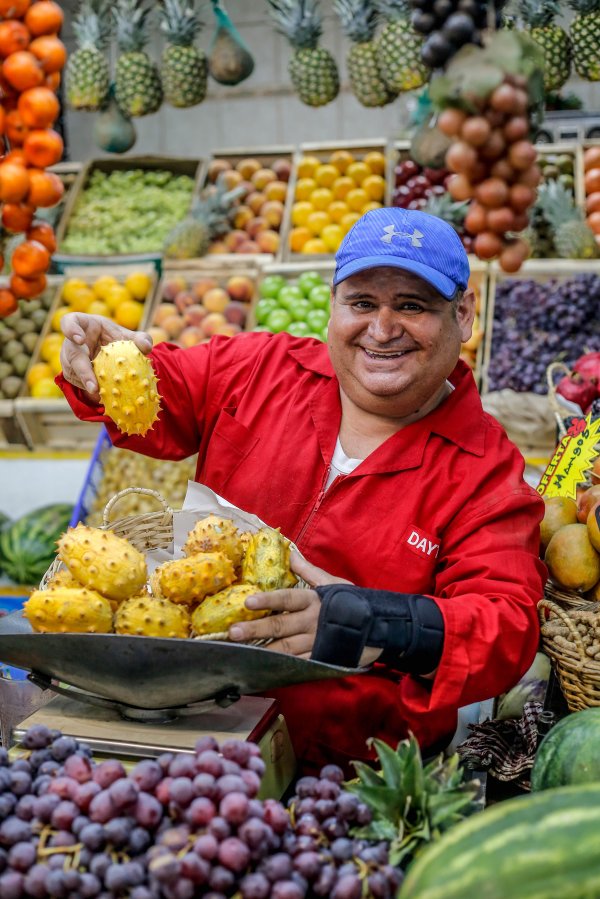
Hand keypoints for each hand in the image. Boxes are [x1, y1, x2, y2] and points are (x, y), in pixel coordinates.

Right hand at [60, 313, 152, 401]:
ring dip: (87, 385)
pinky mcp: (71, 373)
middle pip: (72, 355)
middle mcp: (72, 342)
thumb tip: (146, 347)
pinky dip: (90, 389)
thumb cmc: (116, 339)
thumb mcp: (127, 336)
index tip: (80, 340)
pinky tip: (103, 396)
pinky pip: (78, 383)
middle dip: (82, 371)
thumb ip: (139, 339)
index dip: (71, 329)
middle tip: (93, 387)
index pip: (69, 322)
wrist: (109, 353)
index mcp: (83, 325)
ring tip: (101, 395)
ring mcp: (68, 359)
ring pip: (73, 373)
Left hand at [228, 549, 351, 657]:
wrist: (381, 627)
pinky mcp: (322, 658)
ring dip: (262, 650)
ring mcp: (317, 642)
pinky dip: (282, 666)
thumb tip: (289, 553)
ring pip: (285, 648)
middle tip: (233, 633)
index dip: (268, 600)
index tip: (247, 602)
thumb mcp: (332, 582)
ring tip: (241, 652)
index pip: (287, 598)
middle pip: (280, 626)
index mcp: (313, 600)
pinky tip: (264, 668)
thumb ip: (308, 571)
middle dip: (255, 630)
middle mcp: (312, 622)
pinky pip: (298, 664)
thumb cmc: (353, 601)